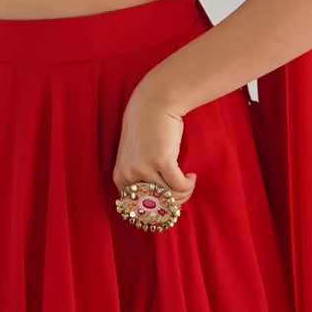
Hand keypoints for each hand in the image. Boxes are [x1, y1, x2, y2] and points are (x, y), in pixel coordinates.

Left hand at [113, 73, 196, 218]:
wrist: (154, 103)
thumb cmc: (148, 130)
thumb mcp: (137, 157)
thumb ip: (143, 179)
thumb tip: (162, 204)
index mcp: (120, 177)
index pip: (139, 207)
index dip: (159, 207)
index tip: (172, 201)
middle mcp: (129, 176)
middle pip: (157, 204)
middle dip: (174, 202)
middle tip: (184, 191)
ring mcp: (143, 169)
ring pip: (170, 196)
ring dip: (184, 192)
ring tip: (188, 181)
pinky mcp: (160, 161)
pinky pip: (179, 185)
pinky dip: (188, 184)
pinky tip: (191, 176)